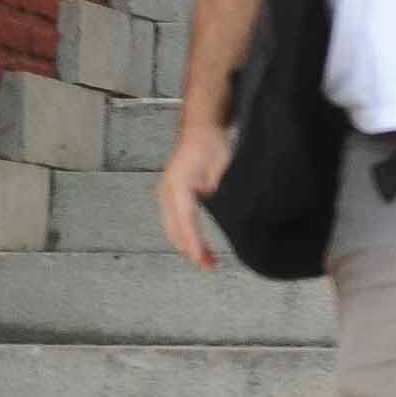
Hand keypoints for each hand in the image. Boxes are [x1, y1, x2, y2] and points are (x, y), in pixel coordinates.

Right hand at [156, 123, 228, 273]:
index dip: (195, 244)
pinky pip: (173, 222)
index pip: (186, 223)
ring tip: (206, 261)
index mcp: (178, 187)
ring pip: (172, 229)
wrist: (200, 130)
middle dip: (191, 251)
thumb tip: (230, 218)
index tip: (204, 259)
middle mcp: (167, 193)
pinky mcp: (170, 197)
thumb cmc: (211, 147)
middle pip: (174, 231)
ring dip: (187, 246)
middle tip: (209, 266)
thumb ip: (221, 195)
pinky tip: (196, 247)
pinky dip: (183, 236)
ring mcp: (165, 195)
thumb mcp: (222, 172)